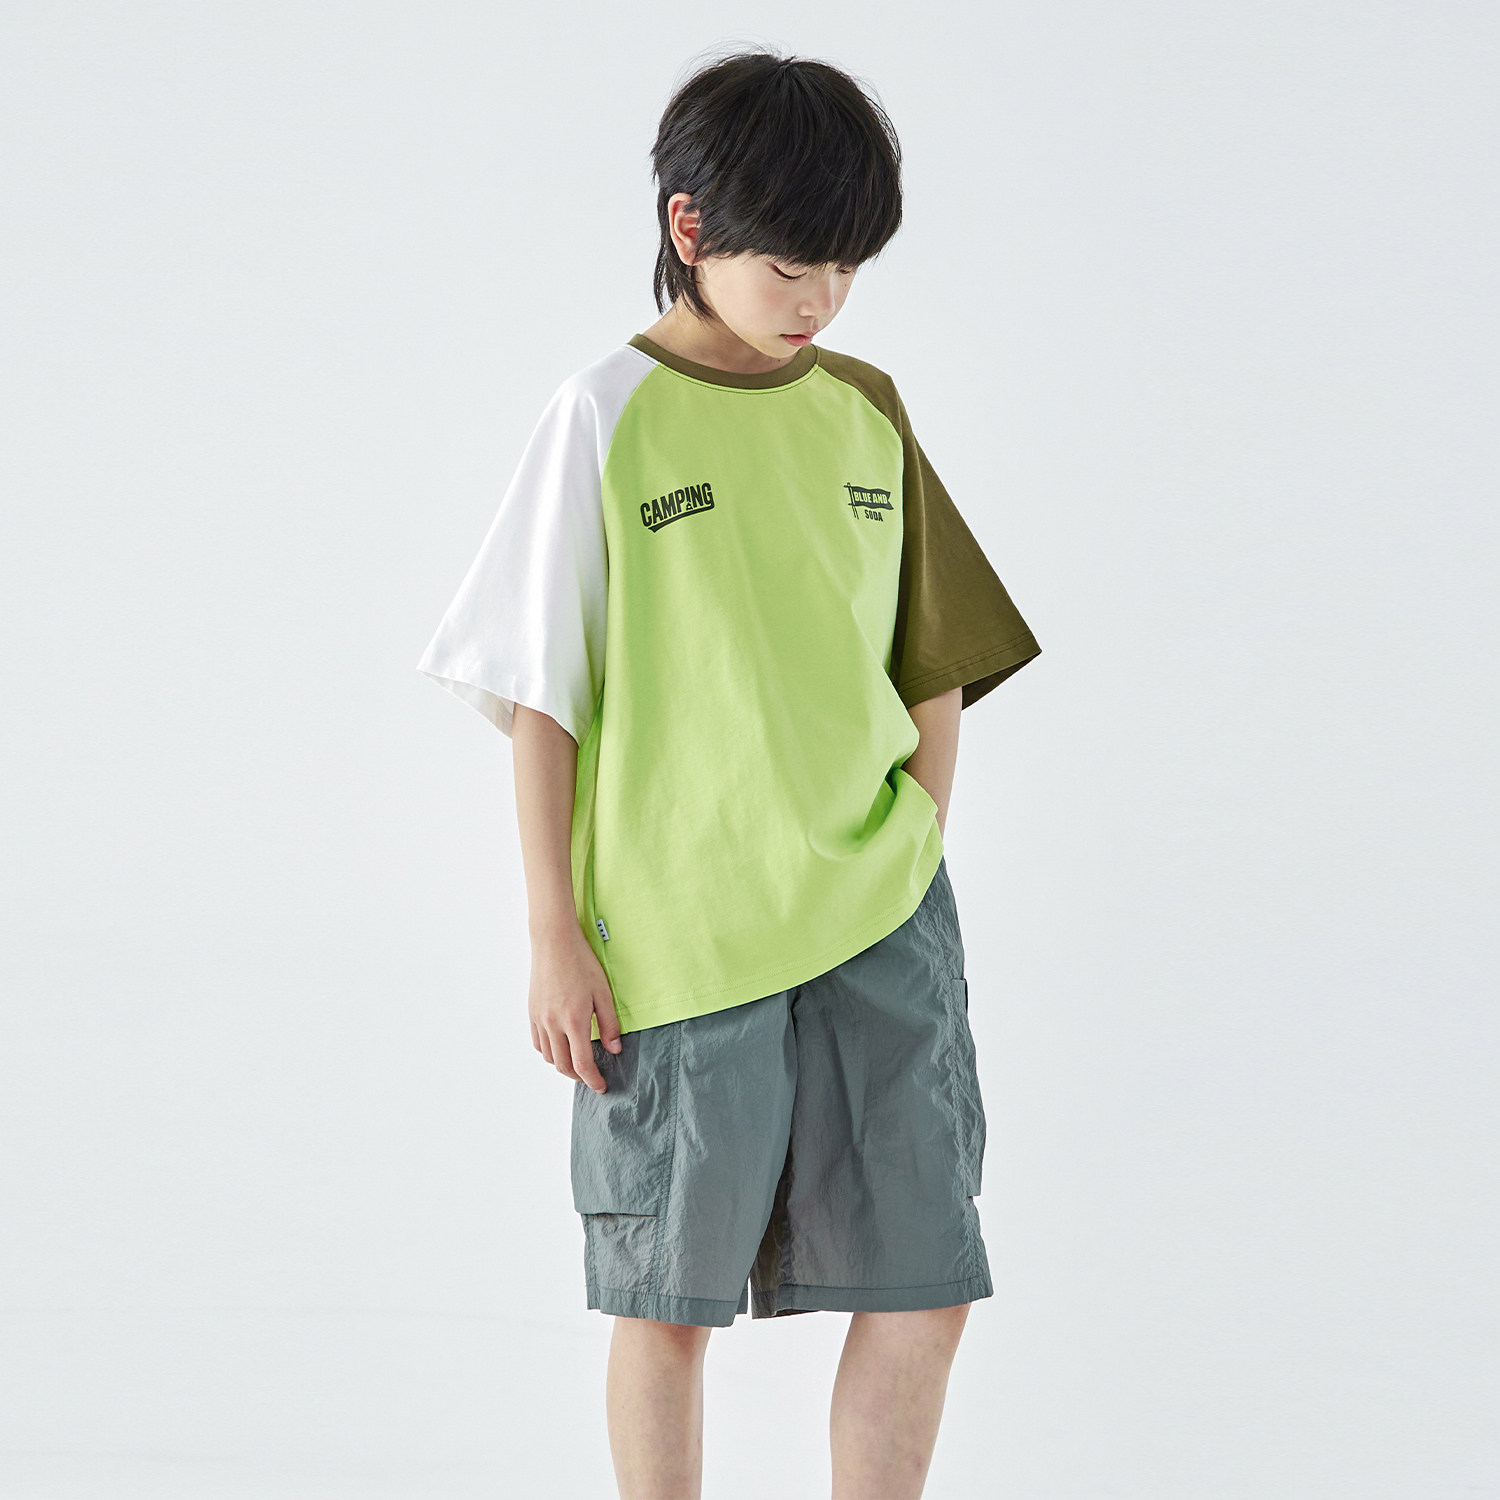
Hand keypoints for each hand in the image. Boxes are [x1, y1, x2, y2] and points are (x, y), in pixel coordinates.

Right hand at [528, 924, 622, 1092]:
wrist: (554, 942)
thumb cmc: (581, 963)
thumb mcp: (603, 992)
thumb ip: (609, 1024)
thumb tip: (615, 1049)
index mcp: (574, 1021)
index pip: (582, 1064)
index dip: (592, 1080)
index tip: (601, 1086)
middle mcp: (553, 1024)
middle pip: (563, 1065)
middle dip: (579, 1076)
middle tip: (592, 1077)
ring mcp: (540, 1019)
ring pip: (549, 1057)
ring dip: (563, 1065)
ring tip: (577, 1063)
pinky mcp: (532, 1012)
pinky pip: (538, 1043)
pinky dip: (549, 1052)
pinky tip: (560, 1047)